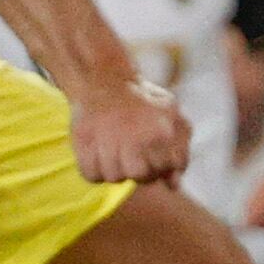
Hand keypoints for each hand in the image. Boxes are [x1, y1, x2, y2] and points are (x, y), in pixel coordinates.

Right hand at [69, 76, 189, 184]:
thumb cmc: (143, 99)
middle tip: (132, 149)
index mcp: (162, 134)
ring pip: (114, 178)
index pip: (165, 170)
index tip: (153, 149)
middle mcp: (136, 141)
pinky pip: (92, 176)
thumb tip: (173, 185)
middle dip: (138, 167)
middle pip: (140, 177)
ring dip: (115, 166)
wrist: (103, 78)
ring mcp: (108, 143)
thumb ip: (180, 151)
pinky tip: (99, 149)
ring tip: (114, 145)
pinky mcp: (83, 144)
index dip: (160, 163)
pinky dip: (94, 168)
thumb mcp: (172, 115)